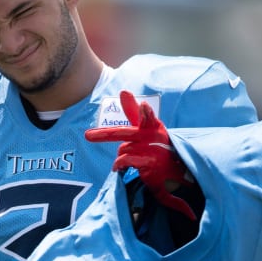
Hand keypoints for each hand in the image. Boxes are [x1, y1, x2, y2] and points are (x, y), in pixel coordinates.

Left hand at [85, 91, 196, 219]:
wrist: (174, 170)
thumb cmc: (156, 144)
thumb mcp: (147, 126)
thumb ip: (133, 110)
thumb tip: (123, 91)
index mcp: (154, 125)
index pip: (149, 118)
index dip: (146, 113)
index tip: (144, 106)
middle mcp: (154, 136)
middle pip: (124, 133)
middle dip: (104, 134)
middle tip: (87, 136)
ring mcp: (152, 151)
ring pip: (122, 149)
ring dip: (121, 155)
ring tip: (132, 159)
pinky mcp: (149, 164)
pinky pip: (124, 161)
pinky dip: (119, 164)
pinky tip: (119, 168)